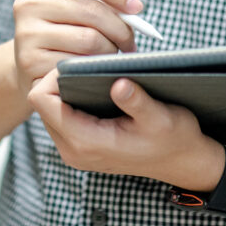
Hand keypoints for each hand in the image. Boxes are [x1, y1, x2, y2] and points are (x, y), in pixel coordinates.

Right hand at [12, 0, 141, 95]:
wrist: (32, 58)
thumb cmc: (66, 22)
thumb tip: (131, 3)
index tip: (137, 8)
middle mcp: (27, 2)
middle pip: (92, 11)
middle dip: (121, 29)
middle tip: (130, 42)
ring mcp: (26, 33)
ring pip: (89, 41)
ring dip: (110, 50)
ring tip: (111, 54)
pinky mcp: (30, 62)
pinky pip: (78, 65)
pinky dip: (92, 68)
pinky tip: (93, 68)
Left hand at [28, 70, 224, 190]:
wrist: (184, 162)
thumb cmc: (175, 139)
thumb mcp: (162, 117)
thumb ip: (138, 102)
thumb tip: (119, 84)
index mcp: (86, 142)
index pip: (42, 100)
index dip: (54, 76)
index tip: (80, 63)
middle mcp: (72, 150)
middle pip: (41, 103)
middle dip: (57, 81)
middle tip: (85, 64)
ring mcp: (74, 150)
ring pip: (48, 109)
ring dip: (63, 91)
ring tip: (89, 75)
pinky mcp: (80, 147)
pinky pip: (60, 117)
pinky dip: (70, 101)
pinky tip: (92, 88)